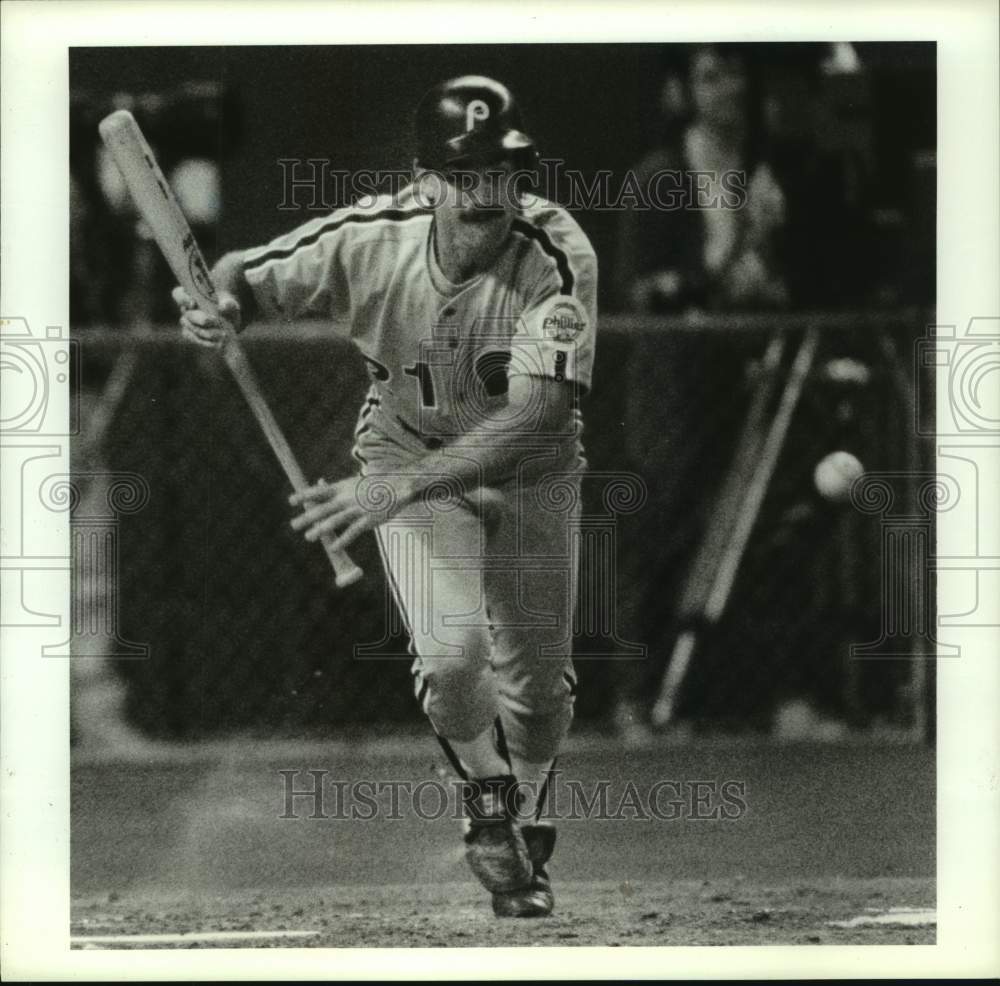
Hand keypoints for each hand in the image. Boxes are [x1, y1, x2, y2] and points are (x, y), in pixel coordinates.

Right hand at [173, 286, 241, 348]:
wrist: (230, 322)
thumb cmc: (227, 307)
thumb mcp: (230, 304)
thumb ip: (227, 303)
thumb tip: (222, 307)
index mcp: (190, 295)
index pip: (178, 294)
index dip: (183, 298)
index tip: (193, 303)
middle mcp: (186, 309)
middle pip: (186, 314)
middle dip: (199, 318)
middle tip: (212, 320)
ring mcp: (187, 323)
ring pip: (189, 328)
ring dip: (205, 332)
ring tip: (222, 334)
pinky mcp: (191, 335)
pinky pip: (194, 339)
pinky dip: (206, 342)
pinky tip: (218, 343)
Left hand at [289, 475, 418, 551]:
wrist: (397, 488)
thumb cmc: (371, 488)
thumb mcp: (352, 485)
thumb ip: (336, 489)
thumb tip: (318, 484)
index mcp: (342, 488)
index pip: (320, 491)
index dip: (305, 495)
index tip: (291, 501)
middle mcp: (347, 498)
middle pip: (323, 508)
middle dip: (307, 517)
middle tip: (293, 525)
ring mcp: (357, 509)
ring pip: (335, 520)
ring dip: (321, 529)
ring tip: (308, 537)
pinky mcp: (368, 520)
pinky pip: (353, 532)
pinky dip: (343, 540)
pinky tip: (334, 548)